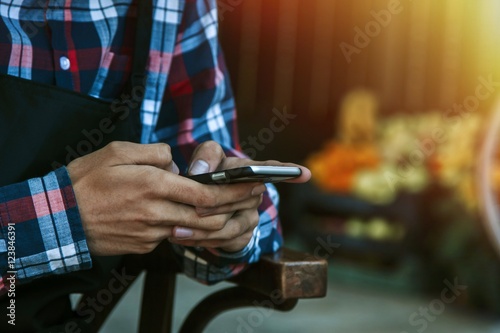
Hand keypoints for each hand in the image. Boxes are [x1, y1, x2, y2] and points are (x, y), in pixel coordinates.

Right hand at [67, 141, 266, 255]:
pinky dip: (186, 225)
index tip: (253, 186)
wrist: (59, 219)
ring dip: (215, 219)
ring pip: (194, 228)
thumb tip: (175, 163)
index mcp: (152, 185)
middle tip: (253, 197)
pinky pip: (172, 234)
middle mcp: (156, 211)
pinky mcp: (144, 245)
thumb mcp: (116, 151)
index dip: (233, 191)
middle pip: (208, 215)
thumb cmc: (85, 181)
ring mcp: (151, 232)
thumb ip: (153, 153)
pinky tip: (188, 215)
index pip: (205, 192)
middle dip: (235, 207)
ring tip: (227, 206)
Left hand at [169, 141, 310, 251]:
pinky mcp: (243, 237)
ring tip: (175, 230)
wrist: (202, 201)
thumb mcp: (207, 158)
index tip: (305, 174)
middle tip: (190, 208)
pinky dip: (201, 241)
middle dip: (214, 205)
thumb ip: (206, 156)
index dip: (289, 171)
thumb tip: (201, 171)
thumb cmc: (209, 174)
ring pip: (230, 226)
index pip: (273, 169)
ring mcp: (251, 217)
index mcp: (252, 171)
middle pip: (241, 201)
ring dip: (202, 229)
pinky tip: (182, 238)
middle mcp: (256, 194)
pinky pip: (224, 243)